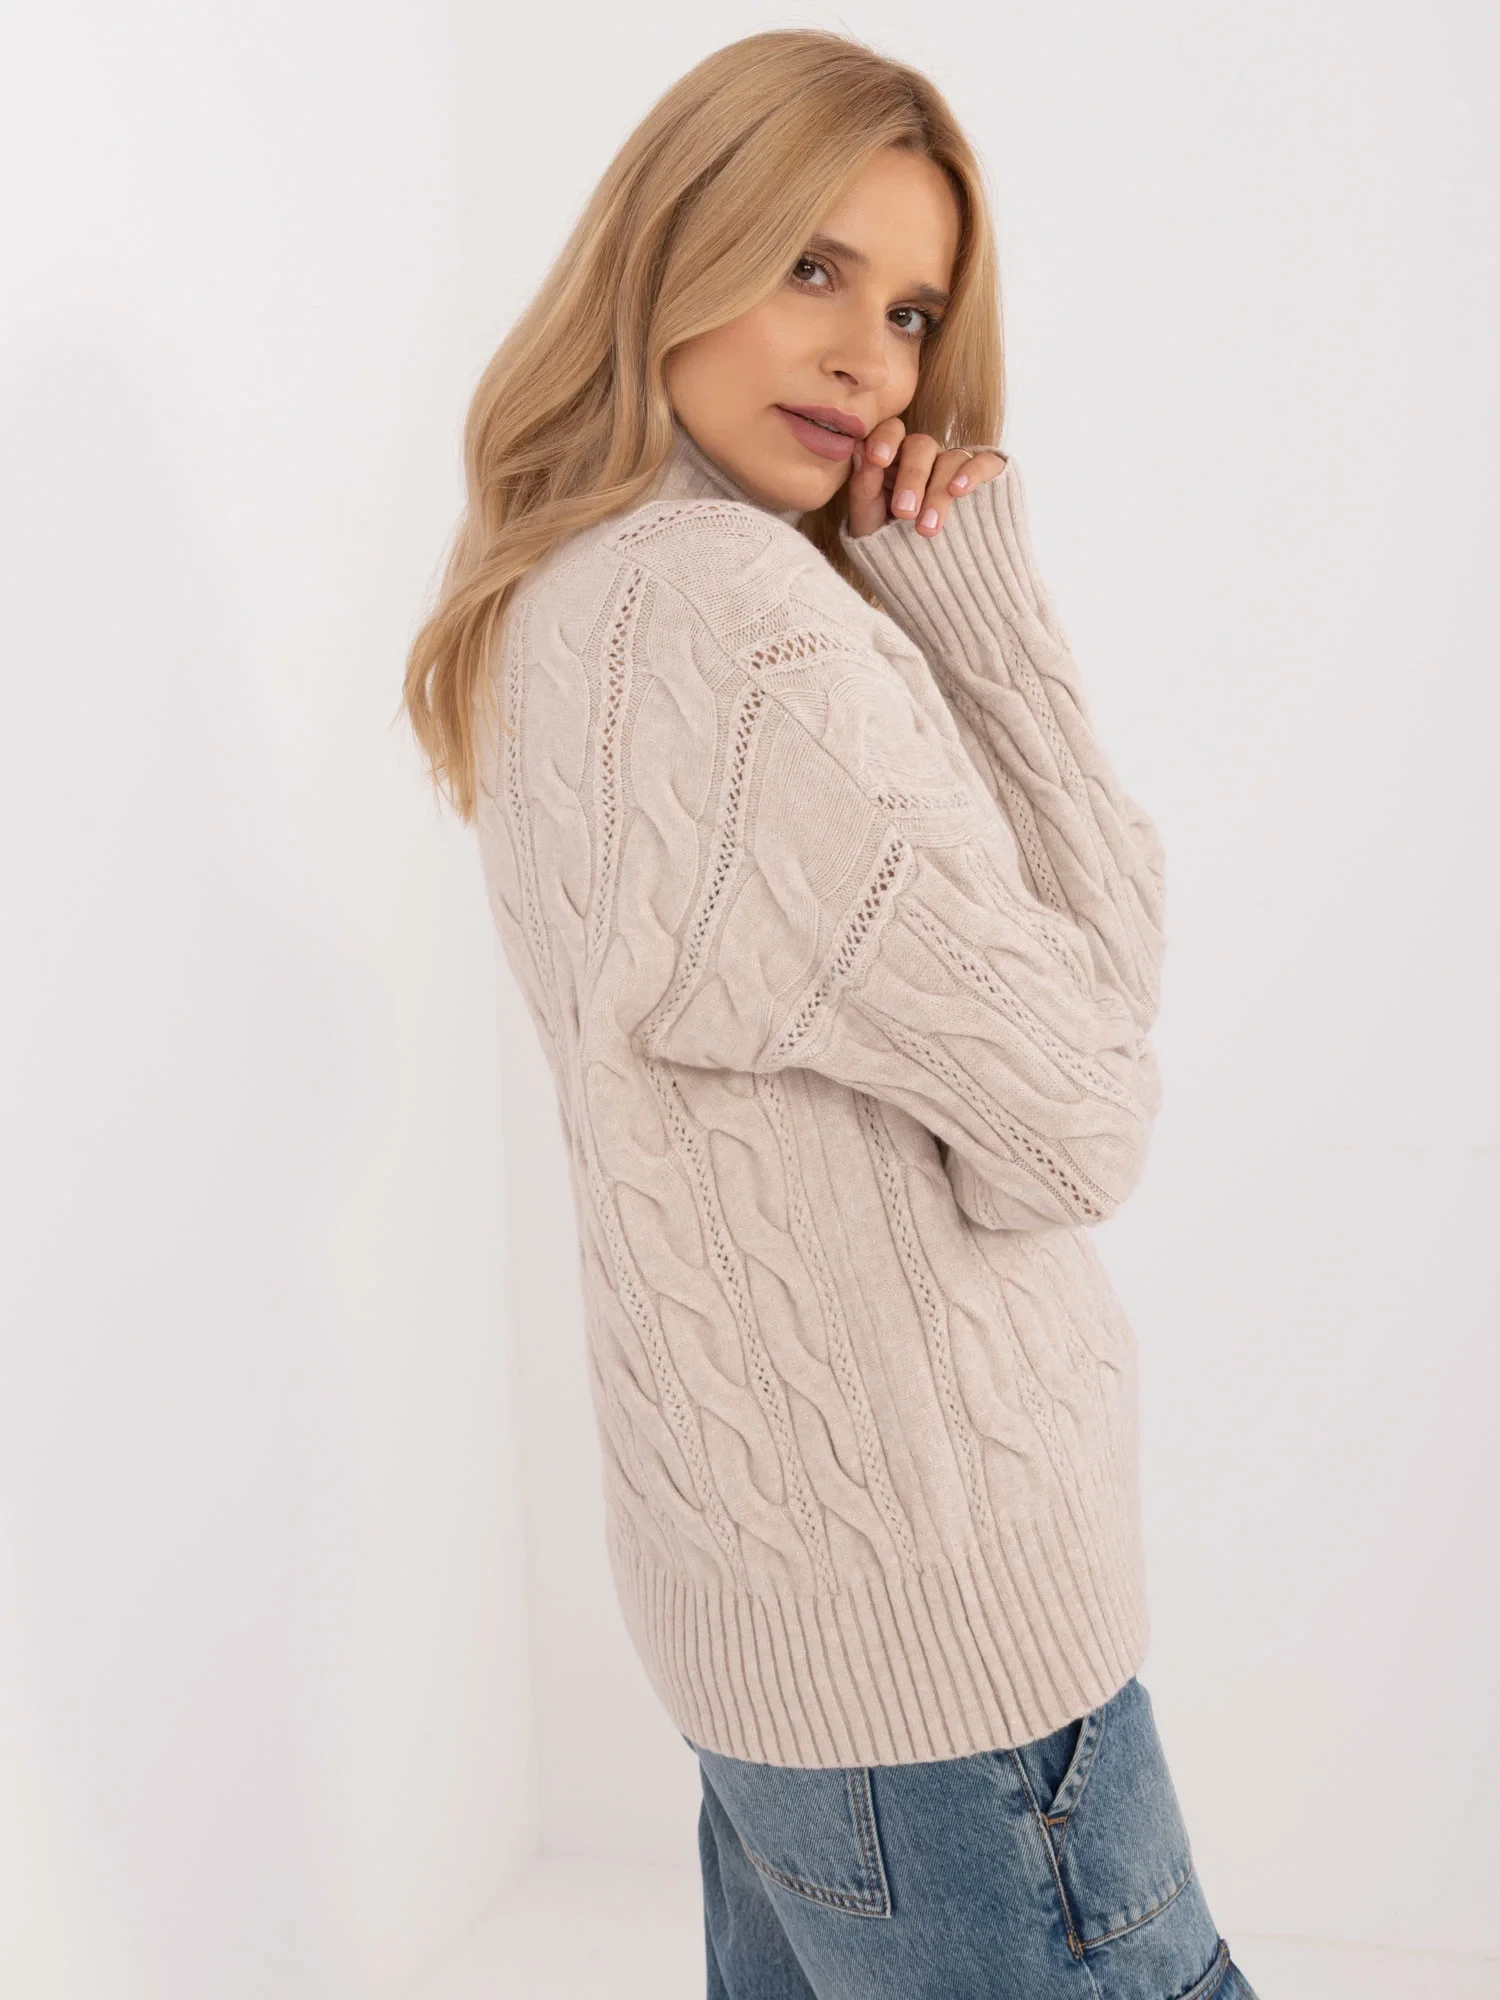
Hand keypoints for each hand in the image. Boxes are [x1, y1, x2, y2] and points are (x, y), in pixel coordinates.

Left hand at [845, 417, 1006, 539]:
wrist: (928, 581)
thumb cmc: (892, 549)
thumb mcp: (870, 525)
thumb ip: (864, 489)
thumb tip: (859, 450)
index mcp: (893, 459)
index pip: (890, 432)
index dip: (885, 439)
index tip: (878, 459)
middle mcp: (924, 457)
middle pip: (921, 445)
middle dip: (912, 477)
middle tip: (905, 512)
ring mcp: (955, 466)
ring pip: (951, 458)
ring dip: (939, 492)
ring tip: (927, 529)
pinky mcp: (985, 476)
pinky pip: (985, 461)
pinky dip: (973, 472)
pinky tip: (960, 491)